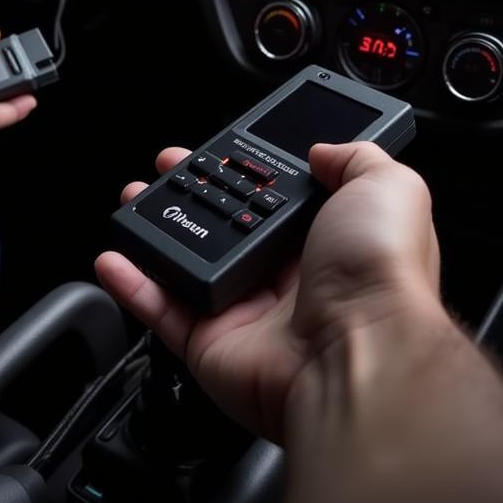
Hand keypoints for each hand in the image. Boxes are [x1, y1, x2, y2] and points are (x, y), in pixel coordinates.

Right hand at [95, 142, 440, 441]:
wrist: (360, 354)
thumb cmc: (381, 276)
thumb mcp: (389, 188)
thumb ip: (357, 158)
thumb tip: (325, 148)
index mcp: (325, 241)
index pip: (274, 198)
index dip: (245, 171)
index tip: (218, 147)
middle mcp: (285, 278)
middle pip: (225, 227)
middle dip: (192, 193)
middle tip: (168, 168)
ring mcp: (246, 312)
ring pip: (187, 265)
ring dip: (153, 233)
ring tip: (132, 200)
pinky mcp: (212, 344)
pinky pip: (161, 311)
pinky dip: (131, 286)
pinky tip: (114, 257)